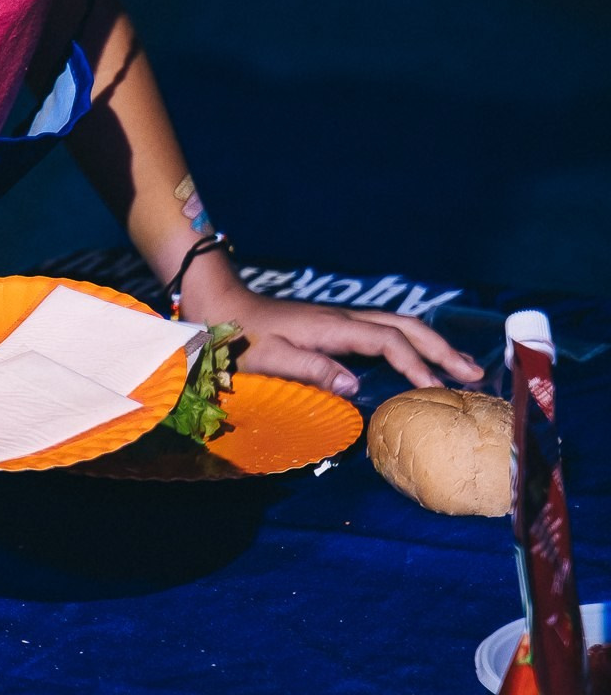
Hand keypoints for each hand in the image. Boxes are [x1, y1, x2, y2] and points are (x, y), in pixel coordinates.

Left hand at [176, 264, 480, 396]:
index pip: (388, 342)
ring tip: (461, 368)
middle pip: (406, 327)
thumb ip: (312, 369)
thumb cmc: (239, 336)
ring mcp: (340, 320)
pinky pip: (385, 331)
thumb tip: (357, 385)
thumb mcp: (270, 358)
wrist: (218, 304)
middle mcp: (343, 319)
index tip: (438, 391)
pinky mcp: (334, 325)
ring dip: (432, 344)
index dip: (415, 365)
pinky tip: (419, 359)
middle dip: (442, 349)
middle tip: (475, 375)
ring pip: (398, 326)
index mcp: (332, 327)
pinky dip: (411, 343)